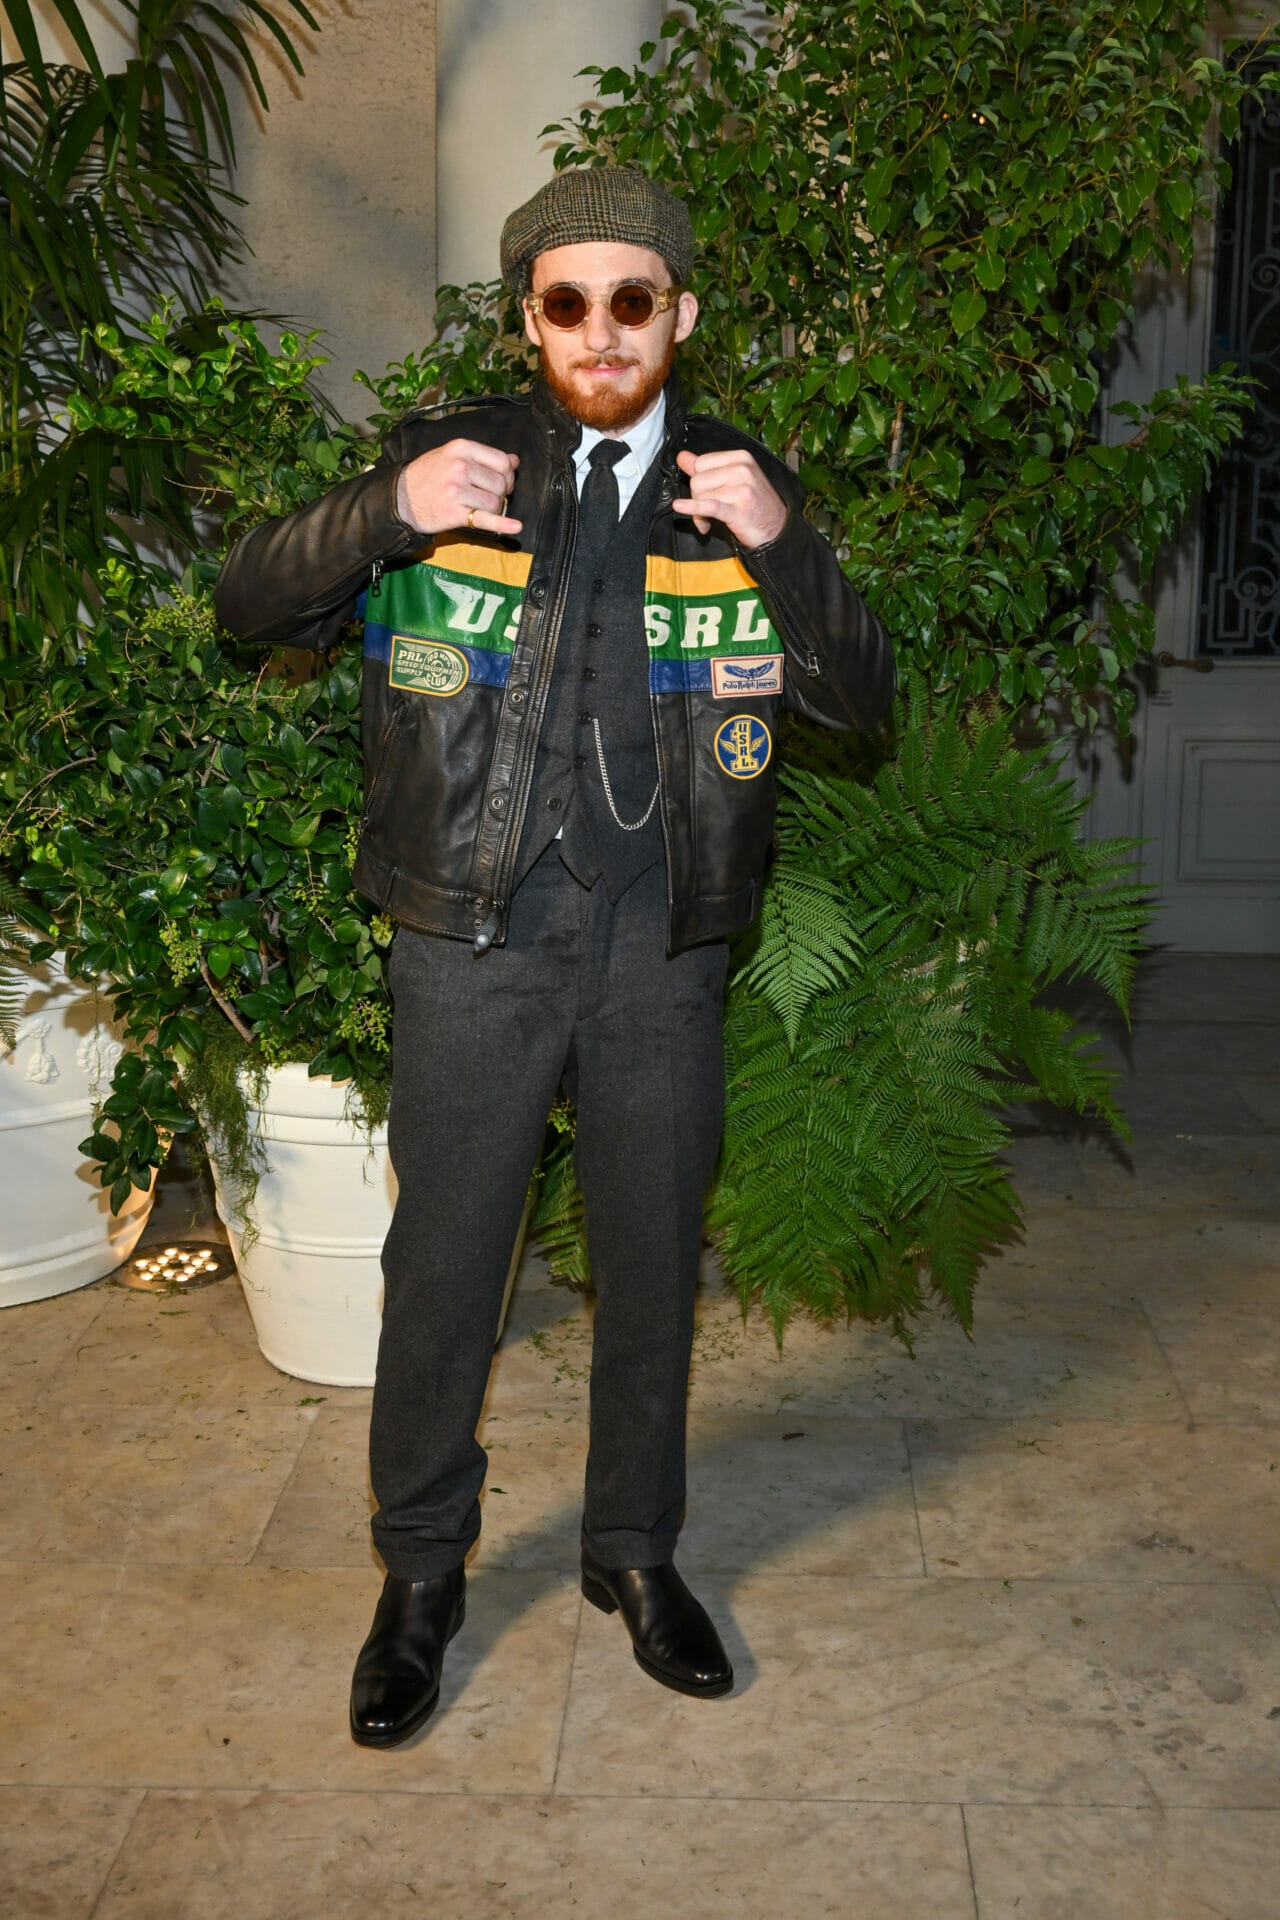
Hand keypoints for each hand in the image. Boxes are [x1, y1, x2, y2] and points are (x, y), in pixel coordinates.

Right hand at [395, 439, 521, 537]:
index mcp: (462, 448)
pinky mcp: (454, 513)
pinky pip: (486, 519)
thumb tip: (514, 461)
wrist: (401, 496)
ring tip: (478, 507)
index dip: (508, 474)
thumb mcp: (452, 455)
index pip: (501, 461)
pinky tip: (516, 527)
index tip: (503, 482)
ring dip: (493, 509)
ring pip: (495, 503)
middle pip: (500, 484)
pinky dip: (503, 525)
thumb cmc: (429, 475)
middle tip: (489, 497)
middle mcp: (460, 467)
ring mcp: (457, 491)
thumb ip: (482, 456)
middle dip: (501, 494)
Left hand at [673, 448, 787, 548]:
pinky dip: (693, 508)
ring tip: (709, 521)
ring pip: (700, 495)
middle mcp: (742, 469)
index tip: (704, 495)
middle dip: (697, 499)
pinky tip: (681, 507)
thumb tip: (682, 456)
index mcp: (741, 457)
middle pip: (697, 479)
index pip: (701, 463)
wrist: (777, 530)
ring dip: (699, 513)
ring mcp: (742, 488)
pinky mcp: (739, 509)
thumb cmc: (754, 506)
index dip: (697, 480)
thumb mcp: (733, 480)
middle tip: (706, 513)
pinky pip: (708, 506)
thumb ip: (706, 468)